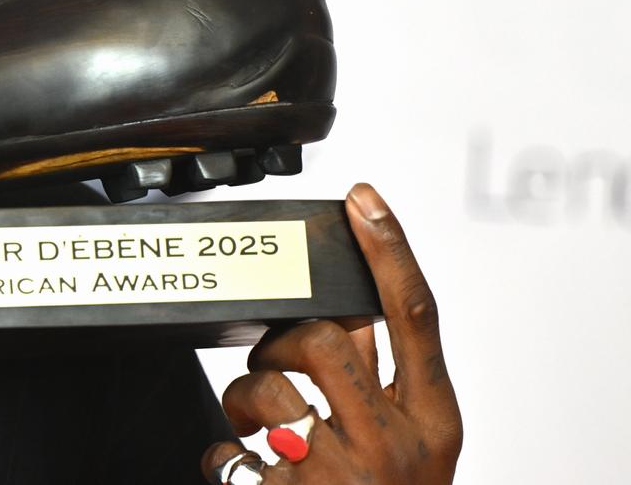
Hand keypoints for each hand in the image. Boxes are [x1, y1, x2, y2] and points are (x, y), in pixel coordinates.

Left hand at [201, 183, 462, 483]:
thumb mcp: (414, 445)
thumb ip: (384, 380)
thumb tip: (341, 306)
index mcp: (434, 425)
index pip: (416, 318)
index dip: (390, 251)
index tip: (362, 197)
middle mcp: (395, 449)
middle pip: (322, 341)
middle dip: (283, 340)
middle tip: (275, 360)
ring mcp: (342, 480)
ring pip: (267, 389)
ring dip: (243, 398)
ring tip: (254, 421)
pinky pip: (228, 454)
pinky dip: (220, 456)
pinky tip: (240, 469)